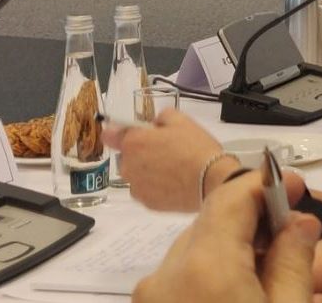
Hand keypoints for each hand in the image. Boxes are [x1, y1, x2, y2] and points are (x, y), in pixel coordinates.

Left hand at [104, 109, 236, 210]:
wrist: (211, 179)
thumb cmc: (195, 147)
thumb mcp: (182, 120)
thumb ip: (162, 117)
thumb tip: (156, 124)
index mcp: (134, 142)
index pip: (110, 135)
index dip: (119, 133)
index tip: (133, 134)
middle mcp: (128, 166)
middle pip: (128, 156)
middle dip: (143, 153)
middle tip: (167, 150)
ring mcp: (136, 187)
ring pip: (137, 175)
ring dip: (148, 171)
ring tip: (174, 169)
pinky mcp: (147, 203)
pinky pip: (147, 190)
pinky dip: (156, 187)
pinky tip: (175, 182)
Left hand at [134, 170, 318, 302]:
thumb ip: (294, 262)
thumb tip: (300, 221)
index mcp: (205, 267)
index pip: (231, 199)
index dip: (265, 185)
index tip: (297, 186)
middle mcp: (166, 274)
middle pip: (212, 224)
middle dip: (252, 221)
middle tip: (291, 238)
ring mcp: (150, 297)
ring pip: (195, 250)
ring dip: (230, 250)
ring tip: (265, 276)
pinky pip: (180, 278)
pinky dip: (209, 275)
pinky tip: (234, 295)